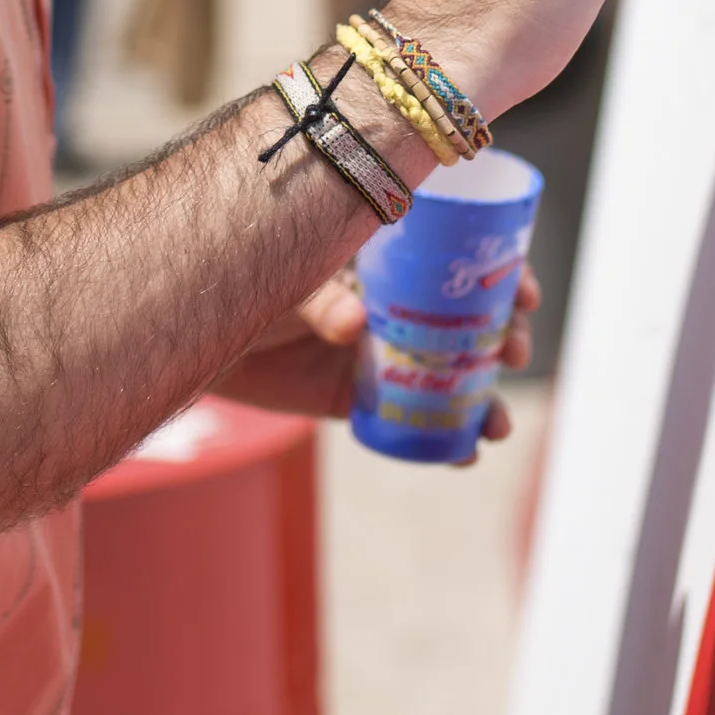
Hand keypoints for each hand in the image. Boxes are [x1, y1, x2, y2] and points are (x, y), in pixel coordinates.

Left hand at [210, 260, 541, 447]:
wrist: (191, 328)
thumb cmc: (242, 276)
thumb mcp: (286, 272)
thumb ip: (319, 295)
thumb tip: (353, 326)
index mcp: (388, 258)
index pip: (459, 259)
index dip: (502, 273)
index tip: (524, 293)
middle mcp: (393, 304)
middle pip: (468, 321)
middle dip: (503, 339)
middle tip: (512, 353)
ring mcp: (376, 353)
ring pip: (446, 377)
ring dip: (482, 400)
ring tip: (496, 423)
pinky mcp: (353, 399)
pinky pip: (406, 422)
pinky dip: (439, 442)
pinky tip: (464, 455)